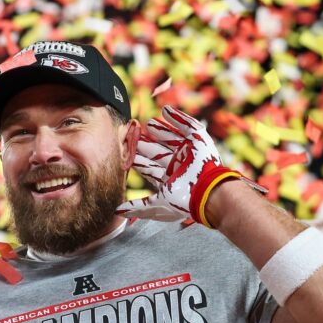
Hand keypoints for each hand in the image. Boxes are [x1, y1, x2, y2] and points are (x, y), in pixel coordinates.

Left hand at [117, 106, 251, 226]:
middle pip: (158, 152)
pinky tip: (165, 110)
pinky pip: (187, 125)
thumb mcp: (156, 206)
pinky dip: (177, 118)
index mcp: (169, 180)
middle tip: (132, 135)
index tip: (126, 154)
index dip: (138, 160)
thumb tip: (116, 211)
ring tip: (146, 123)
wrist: (206, 190)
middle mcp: (178, 165)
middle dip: (145, 144)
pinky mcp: (199, 140)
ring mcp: (189, 152)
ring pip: (170, 138)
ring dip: (159, 130)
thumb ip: (137, 206)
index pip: (149, 168)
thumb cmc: (182, 199)